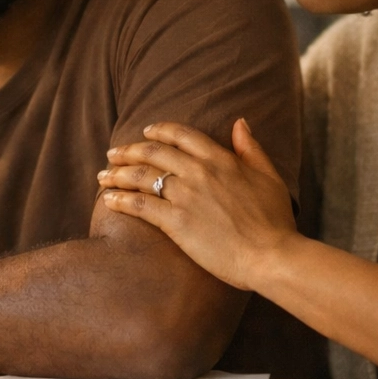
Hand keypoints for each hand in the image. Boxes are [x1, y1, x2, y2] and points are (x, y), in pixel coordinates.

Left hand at [98, 119, 297, 291]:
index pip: (181, 135)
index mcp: (221, 159)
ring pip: (141, 176)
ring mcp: (185, 196)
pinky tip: (107, 199)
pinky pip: (139, 205)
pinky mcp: (175, 222)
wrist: (271, 255)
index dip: (159, 131)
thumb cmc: (275, 221)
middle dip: (129, 151)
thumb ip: (251, 149)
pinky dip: (120, 200)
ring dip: (117, 174)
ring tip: (102, 176)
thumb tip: (240, 123)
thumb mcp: (269, 177)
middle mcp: (198, 172)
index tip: (145, 132)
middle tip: (113, 153)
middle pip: (154, 152)